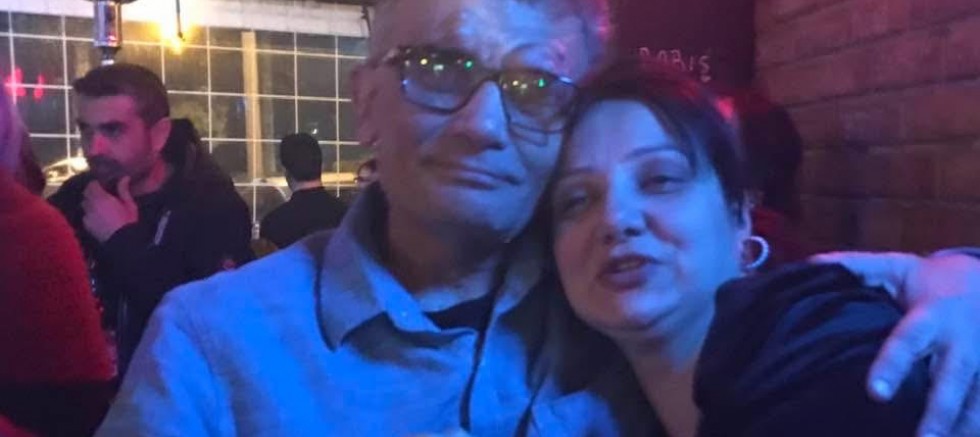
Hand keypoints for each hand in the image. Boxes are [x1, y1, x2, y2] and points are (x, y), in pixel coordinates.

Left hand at [82, 176, 138, 242]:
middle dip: (92, 193)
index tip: (103, 185)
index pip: (92, 185)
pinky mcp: (86, 225)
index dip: (96, 184)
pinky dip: (89, 214)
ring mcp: (87, 216)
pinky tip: (98, 218)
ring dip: (89, 203)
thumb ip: (124, 190)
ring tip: (99, 206)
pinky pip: (85, 216)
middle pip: (86, 195)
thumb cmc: (127, 221)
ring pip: (84, 205)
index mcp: (101, 197)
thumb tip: (124, 177)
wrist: (121, 242)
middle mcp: (91, 205)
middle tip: (101, 195)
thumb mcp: (129, 205)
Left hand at [812, 251, 979, 436]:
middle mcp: (962, 343)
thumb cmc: (931, 280)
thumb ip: (856, 268)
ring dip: (962, 429)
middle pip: (950, 384)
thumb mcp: (896, 268)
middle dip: (937, 415)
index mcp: (931, 317)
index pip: (907, 343)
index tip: (876, 393)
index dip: (892, 367)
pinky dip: (977, 427)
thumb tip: (811, 265)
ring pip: (978, 403)